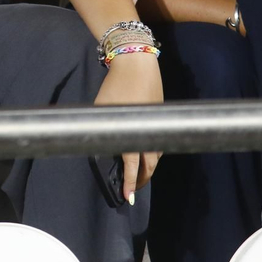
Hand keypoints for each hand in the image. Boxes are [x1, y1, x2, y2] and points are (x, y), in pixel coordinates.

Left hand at [94, 53, 162, 204]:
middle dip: (142, 180)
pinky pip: (158, 142)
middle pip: (149, 165)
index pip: (133, 165)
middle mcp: (149, 132)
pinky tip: (146, 155)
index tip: (129, 197)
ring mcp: (156, 125)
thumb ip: (106, 129)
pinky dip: (153, 153)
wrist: (137, 64)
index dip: (131, 183)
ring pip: (156, 155)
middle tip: (133, 190)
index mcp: (133, 131)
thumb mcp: (103, 110)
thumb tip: (102, 143)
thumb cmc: (116, 87)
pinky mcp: (159, 118)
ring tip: (140, 175)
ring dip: (148, 167)